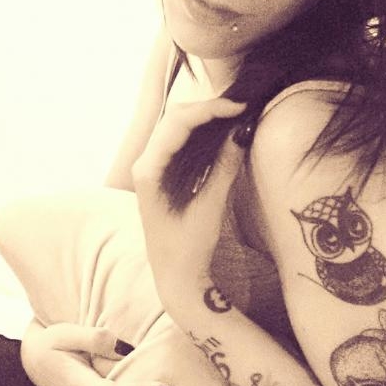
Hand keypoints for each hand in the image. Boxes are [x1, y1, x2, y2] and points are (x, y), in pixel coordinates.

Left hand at [132, 98, 246, 312]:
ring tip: (234, 113)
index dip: (209, 110)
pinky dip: (199, 132)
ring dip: (203, 117)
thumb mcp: (209, 207)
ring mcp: (150, 168)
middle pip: (174, 119)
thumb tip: (241, 132)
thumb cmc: (187, 248)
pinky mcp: (161, 174)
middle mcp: (144, 164)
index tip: (239, 107)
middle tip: (239, 107)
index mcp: (148, 170)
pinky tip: (220, 131)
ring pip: (175, 127)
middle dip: (207, 108)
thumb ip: (223, 167)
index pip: (176, 123)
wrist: (175, 278)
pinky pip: (178, 142)